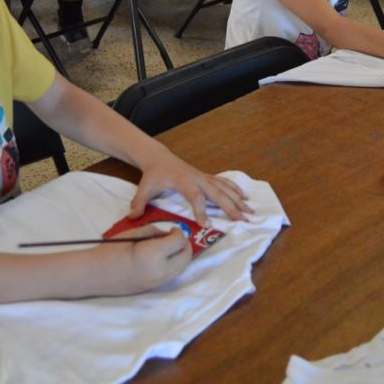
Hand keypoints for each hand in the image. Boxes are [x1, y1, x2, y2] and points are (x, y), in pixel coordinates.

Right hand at [106, 226, 191, 292]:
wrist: (95, 274)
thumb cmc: (110, 250)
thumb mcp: (133, 234)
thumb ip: (154, 232)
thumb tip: (167, 235)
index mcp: (154, 254)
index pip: (179, 242)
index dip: (179, 233)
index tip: (173, 229)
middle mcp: (160, 271)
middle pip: (186, 257)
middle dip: (184, 245)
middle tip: (176, 237)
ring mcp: (158, 282)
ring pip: (182, 268)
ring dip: (181, 256)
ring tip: (169, 247)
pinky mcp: (154, 288)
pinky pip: (172, 275)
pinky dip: (174, 265)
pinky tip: (163, 257)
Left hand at [131, 155, 252, 225]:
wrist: (160, 158)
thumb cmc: (153, 174)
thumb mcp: (144, 188)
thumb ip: (139, 202)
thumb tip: (133, 217)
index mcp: (184, 181)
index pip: (195, 197)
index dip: (201, 211)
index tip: (206, 225)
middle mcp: (198, 178)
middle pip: (217, 193)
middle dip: (230, 207)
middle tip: (242, 220)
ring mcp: (204, 177)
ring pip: (224, 188)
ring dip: (238, 199)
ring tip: (250, 211)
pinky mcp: (207, 177)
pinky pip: (224, 183)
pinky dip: (235, 190)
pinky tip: (245, 198)